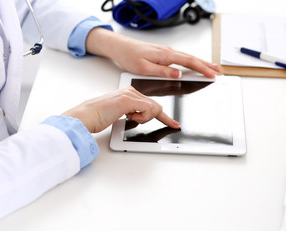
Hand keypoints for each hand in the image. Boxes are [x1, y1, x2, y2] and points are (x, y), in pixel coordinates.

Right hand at [62, 86, 180, 132]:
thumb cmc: (97, 116)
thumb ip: (131, 112)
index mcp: (128, 92)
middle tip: (159, 124)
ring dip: (144, 118)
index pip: (151, 103)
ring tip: (129, 118)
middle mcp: (130, 90)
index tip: (174, 123)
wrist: (86, 116)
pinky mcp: (129, 100)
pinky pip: (148, 109)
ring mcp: (130, 94)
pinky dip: (142, 117)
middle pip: (155, 106)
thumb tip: (141, 117)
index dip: (164, 116)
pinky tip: (129, 116)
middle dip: (158, 118)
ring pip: (153, 108)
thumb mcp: (119, 114)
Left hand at [86, 28, 220, 78]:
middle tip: (219, 72)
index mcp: (165, 55)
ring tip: (211, 69)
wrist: (120, 47)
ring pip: (188, 57)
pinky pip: (181, 57)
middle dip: (207, 65)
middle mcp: (168, 52)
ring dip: (201, 63)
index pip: (189, 63)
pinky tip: (193, 64)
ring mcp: (166, 52)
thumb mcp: (144, 68)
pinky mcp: (163, 53)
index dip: (203, 69)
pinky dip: (191, 61)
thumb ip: (162, 71)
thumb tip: (178, 74)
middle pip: (192, 59)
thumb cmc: (129, 57)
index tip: (213, 75)